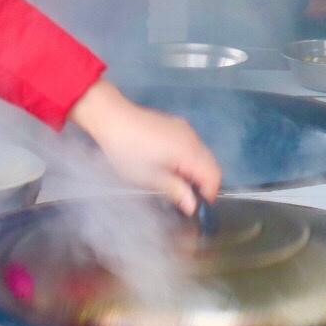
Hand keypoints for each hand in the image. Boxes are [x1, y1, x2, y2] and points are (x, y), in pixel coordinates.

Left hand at [66, 80, 220, 214]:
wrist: (112, 118)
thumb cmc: (128, 151)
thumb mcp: (150, 178)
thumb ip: (176, 191)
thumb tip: (193, 206)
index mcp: (189, 151)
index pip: (214, 176)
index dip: (208, 194)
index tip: (195, 206)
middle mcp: (192, 137)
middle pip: (211, 164)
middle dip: (203, 183)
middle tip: (185, 197)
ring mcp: (184, 129)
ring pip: (202, 154)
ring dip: (195, 171)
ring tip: (175, 182)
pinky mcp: (175, 124)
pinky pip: (192, 144)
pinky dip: (188, 158)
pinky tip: (170, 164)